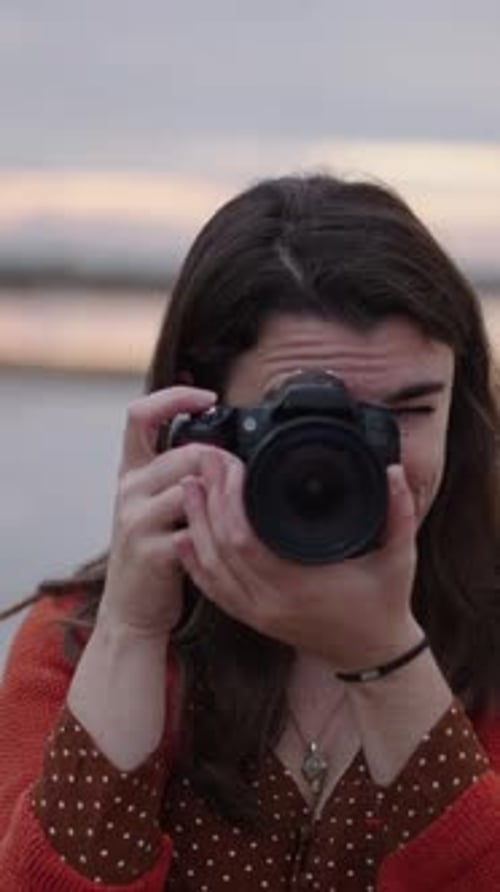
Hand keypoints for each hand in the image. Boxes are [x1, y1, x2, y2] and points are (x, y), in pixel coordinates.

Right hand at [97, 386, 217, 638]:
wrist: (131, 609)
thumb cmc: (154, 552)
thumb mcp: (156, 505)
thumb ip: (178, 475)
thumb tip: (223, 449)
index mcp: (131, 472)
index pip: (140, 414)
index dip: (174, 397)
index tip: (207, 397)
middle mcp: (129, 489)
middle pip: (187, 452)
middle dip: (226, 461)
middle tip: (246, 477)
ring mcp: (136, 519)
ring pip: (194, 486)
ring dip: (226, 497)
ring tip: (240, 510)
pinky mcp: (151, 551)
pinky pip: (195, 529)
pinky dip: (217, 533)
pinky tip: (226, 542)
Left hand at [175, 450, 421, 668]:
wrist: (373, 654)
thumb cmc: (384, 605)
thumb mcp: (400, 558)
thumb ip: (399, 512)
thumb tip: (396, 470)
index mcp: (299, 586)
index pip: (244, 539)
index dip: (229, 499)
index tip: (231, 464)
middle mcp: (270, 602)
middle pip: (219, 547)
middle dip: (208, 500)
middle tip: (206, 463)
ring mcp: (256, 613)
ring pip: (209, 567)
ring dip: (195, 524)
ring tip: (190, 486)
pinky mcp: (251, 617)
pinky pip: (212, 589)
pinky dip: (194, 562)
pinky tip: (183, 538)